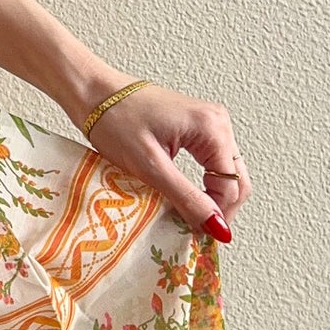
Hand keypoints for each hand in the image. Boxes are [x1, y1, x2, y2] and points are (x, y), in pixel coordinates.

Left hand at [80, 81, 249, 241]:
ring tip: (189, 216)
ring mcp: (209, 122)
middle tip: (196, 231)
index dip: (217, 215)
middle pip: (236, 179)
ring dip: (212, 196)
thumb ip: (186, 197)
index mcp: (212, 128)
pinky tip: (186, 196)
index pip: (231, 185)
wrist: (92, 92)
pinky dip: (203, 182)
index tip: (198, 237)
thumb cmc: (113, 120)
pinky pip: (211, 161)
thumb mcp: (149, 166)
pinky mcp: (196, 127)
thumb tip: (217, 228)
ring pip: (226, 172)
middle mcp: (218, 122)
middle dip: (220, 208)